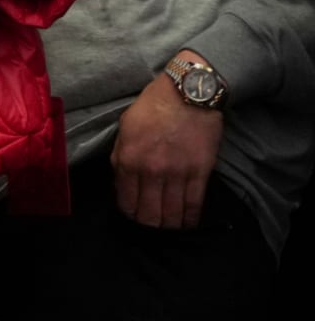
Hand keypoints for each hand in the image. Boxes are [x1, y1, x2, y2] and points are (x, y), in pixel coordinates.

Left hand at [111, 58, 224, 228]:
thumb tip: (121, 182)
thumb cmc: (153, 107)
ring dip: (169, 225)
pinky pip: (194, 205)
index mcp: (127, 159)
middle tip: (150, 225)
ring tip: (167, 226)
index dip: (128, 213)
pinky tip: (187, 223)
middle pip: (148, 214)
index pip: (125, 200)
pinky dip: (190, 219)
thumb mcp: (125, 127)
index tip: (132, 215)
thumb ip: (121, 155)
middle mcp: (150, 171)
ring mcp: (176, 174)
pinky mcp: (200, 174)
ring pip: (171, 215)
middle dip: (147, 224)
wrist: (188, 94)